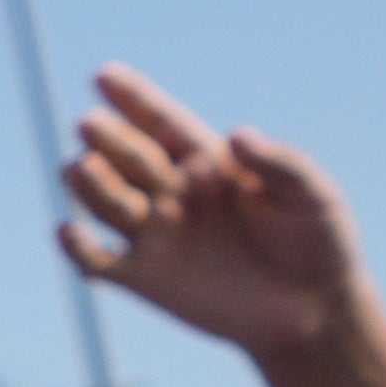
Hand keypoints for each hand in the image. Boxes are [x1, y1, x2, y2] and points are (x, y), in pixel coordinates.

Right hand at [61, 71, 379, 365]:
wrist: (313, 311)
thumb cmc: (318, 241)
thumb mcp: (313, 193)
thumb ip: (278, 162)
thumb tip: (236, 134)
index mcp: (208, 163)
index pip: (162, 123)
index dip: (133, 99)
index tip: (104, 75)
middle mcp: (173, 193)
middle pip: (128, 158)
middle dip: (107, 139)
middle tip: (92, 126)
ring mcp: (155, 235)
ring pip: (106, 202)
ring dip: (89, 184)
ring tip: (81, 167)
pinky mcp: (144, 280)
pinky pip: (98, 262)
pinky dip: (76, 249)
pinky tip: (67, 230)